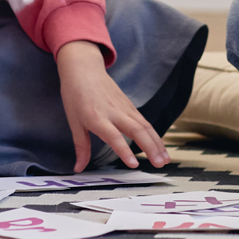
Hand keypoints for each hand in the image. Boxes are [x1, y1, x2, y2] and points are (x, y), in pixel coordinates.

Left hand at [56, 40, 167, 171]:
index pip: (114, 137)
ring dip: (157, 143)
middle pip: (137, 130)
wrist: (83, 69)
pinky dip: (154, 135)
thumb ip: (81, 147)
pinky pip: (145, 122)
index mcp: (97, 118)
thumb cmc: (75, 95)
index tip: (134, 165)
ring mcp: (124, 108)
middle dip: (151, 148)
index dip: (124, 151)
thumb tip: (78, 168)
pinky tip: (160, 147)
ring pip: (145, 126)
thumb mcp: (73, 122)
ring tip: (165, 160)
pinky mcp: (130, 106)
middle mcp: (114, 113)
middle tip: (159, 164)